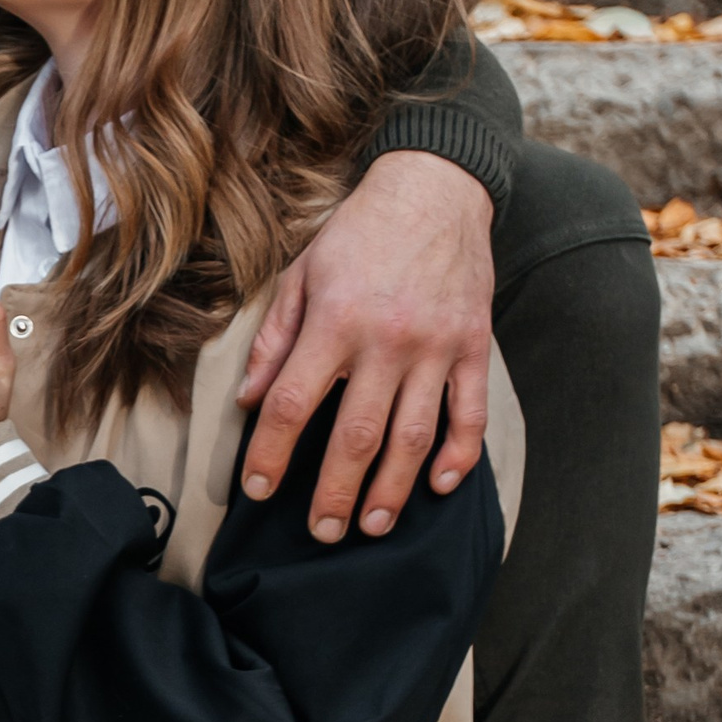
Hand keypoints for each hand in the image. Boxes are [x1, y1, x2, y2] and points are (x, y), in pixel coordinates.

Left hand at [237, 154, 492, 539]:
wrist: (434, 188)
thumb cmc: (358, 234)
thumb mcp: (301, 274)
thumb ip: (274, 339)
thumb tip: (248, 399)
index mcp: (334, 321)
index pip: (290, 403)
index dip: (269, 452)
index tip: (257, 489)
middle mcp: (387, 339)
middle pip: (355, 436)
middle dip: (334, 492)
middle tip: (322, 532)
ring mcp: (436, 346)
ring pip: (414, 437)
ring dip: (393, 490)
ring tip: (372, 525)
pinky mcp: (473, 346)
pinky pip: (469, 413)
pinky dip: (457, 455)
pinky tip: (439, 486)